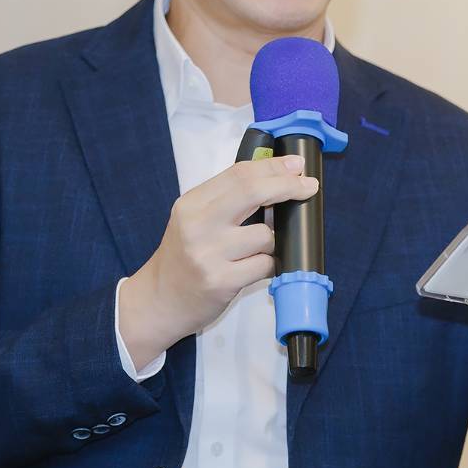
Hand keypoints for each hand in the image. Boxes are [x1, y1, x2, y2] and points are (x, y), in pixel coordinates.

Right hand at [119, 154, 318, 365]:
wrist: (159, 301)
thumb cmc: (183, 258)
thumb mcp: (194, 220)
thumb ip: (226, 198)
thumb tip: (274, 175)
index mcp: (192, 204)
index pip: (239, 174)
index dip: (273, 167)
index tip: (296, 166)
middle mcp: (198, 225)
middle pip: (253, 191)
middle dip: (287, 185)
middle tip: (308, 186)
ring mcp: (209, 254)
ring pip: (265, 235)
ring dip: (273, 241)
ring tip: (257, 250)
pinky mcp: (222, 281)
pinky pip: (265, 265)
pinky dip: (269, 265)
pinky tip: (254, 268)